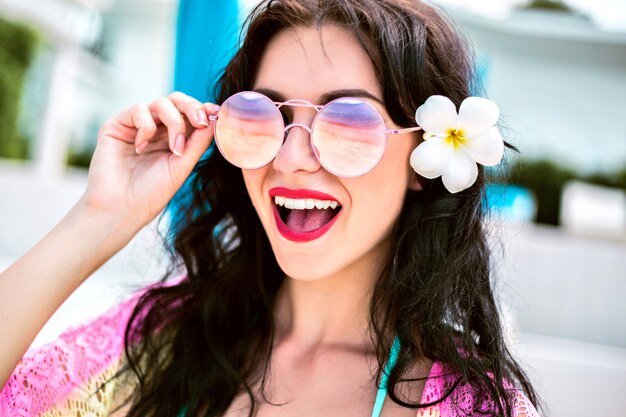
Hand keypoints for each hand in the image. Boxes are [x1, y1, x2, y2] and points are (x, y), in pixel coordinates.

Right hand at [79, 92, 215, 230]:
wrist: (122, 207)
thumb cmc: (152, 192)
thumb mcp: (183, 164)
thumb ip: (198, 142)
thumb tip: (215, 119)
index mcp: (173, 138)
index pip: (190, 114)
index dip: (204, 110)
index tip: (218, 113)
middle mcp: (156, 129)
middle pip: (177, 101)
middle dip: (193, 108)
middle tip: (200, 122)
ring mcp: (137, 125)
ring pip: (162, 103)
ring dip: (174, 122)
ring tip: (174, 148)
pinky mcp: (117, 125)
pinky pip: (139, 109)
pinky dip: (146, 127)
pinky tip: (141, 148)